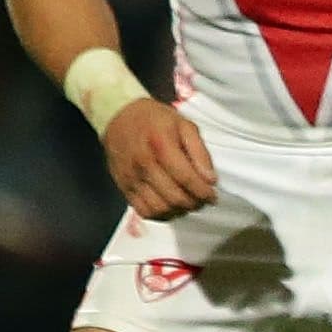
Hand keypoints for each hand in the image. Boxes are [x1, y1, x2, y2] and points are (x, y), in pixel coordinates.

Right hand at [99, 96, 219, 220]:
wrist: (118, 116)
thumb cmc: (155, 120)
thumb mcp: (185, 125)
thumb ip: (200, 152)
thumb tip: (210, 179)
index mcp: (161, 146)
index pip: (186, 178)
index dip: (203, 192)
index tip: (213, 196)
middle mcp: (143, 164)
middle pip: (174, 197)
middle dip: (194, 203)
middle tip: (203, 200)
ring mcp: (131, 178)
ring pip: (159, 208)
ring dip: (179, 211)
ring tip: (188, 203)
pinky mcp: (123, 186)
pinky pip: (143, 210)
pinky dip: (160, 214)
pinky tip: (171, 206)